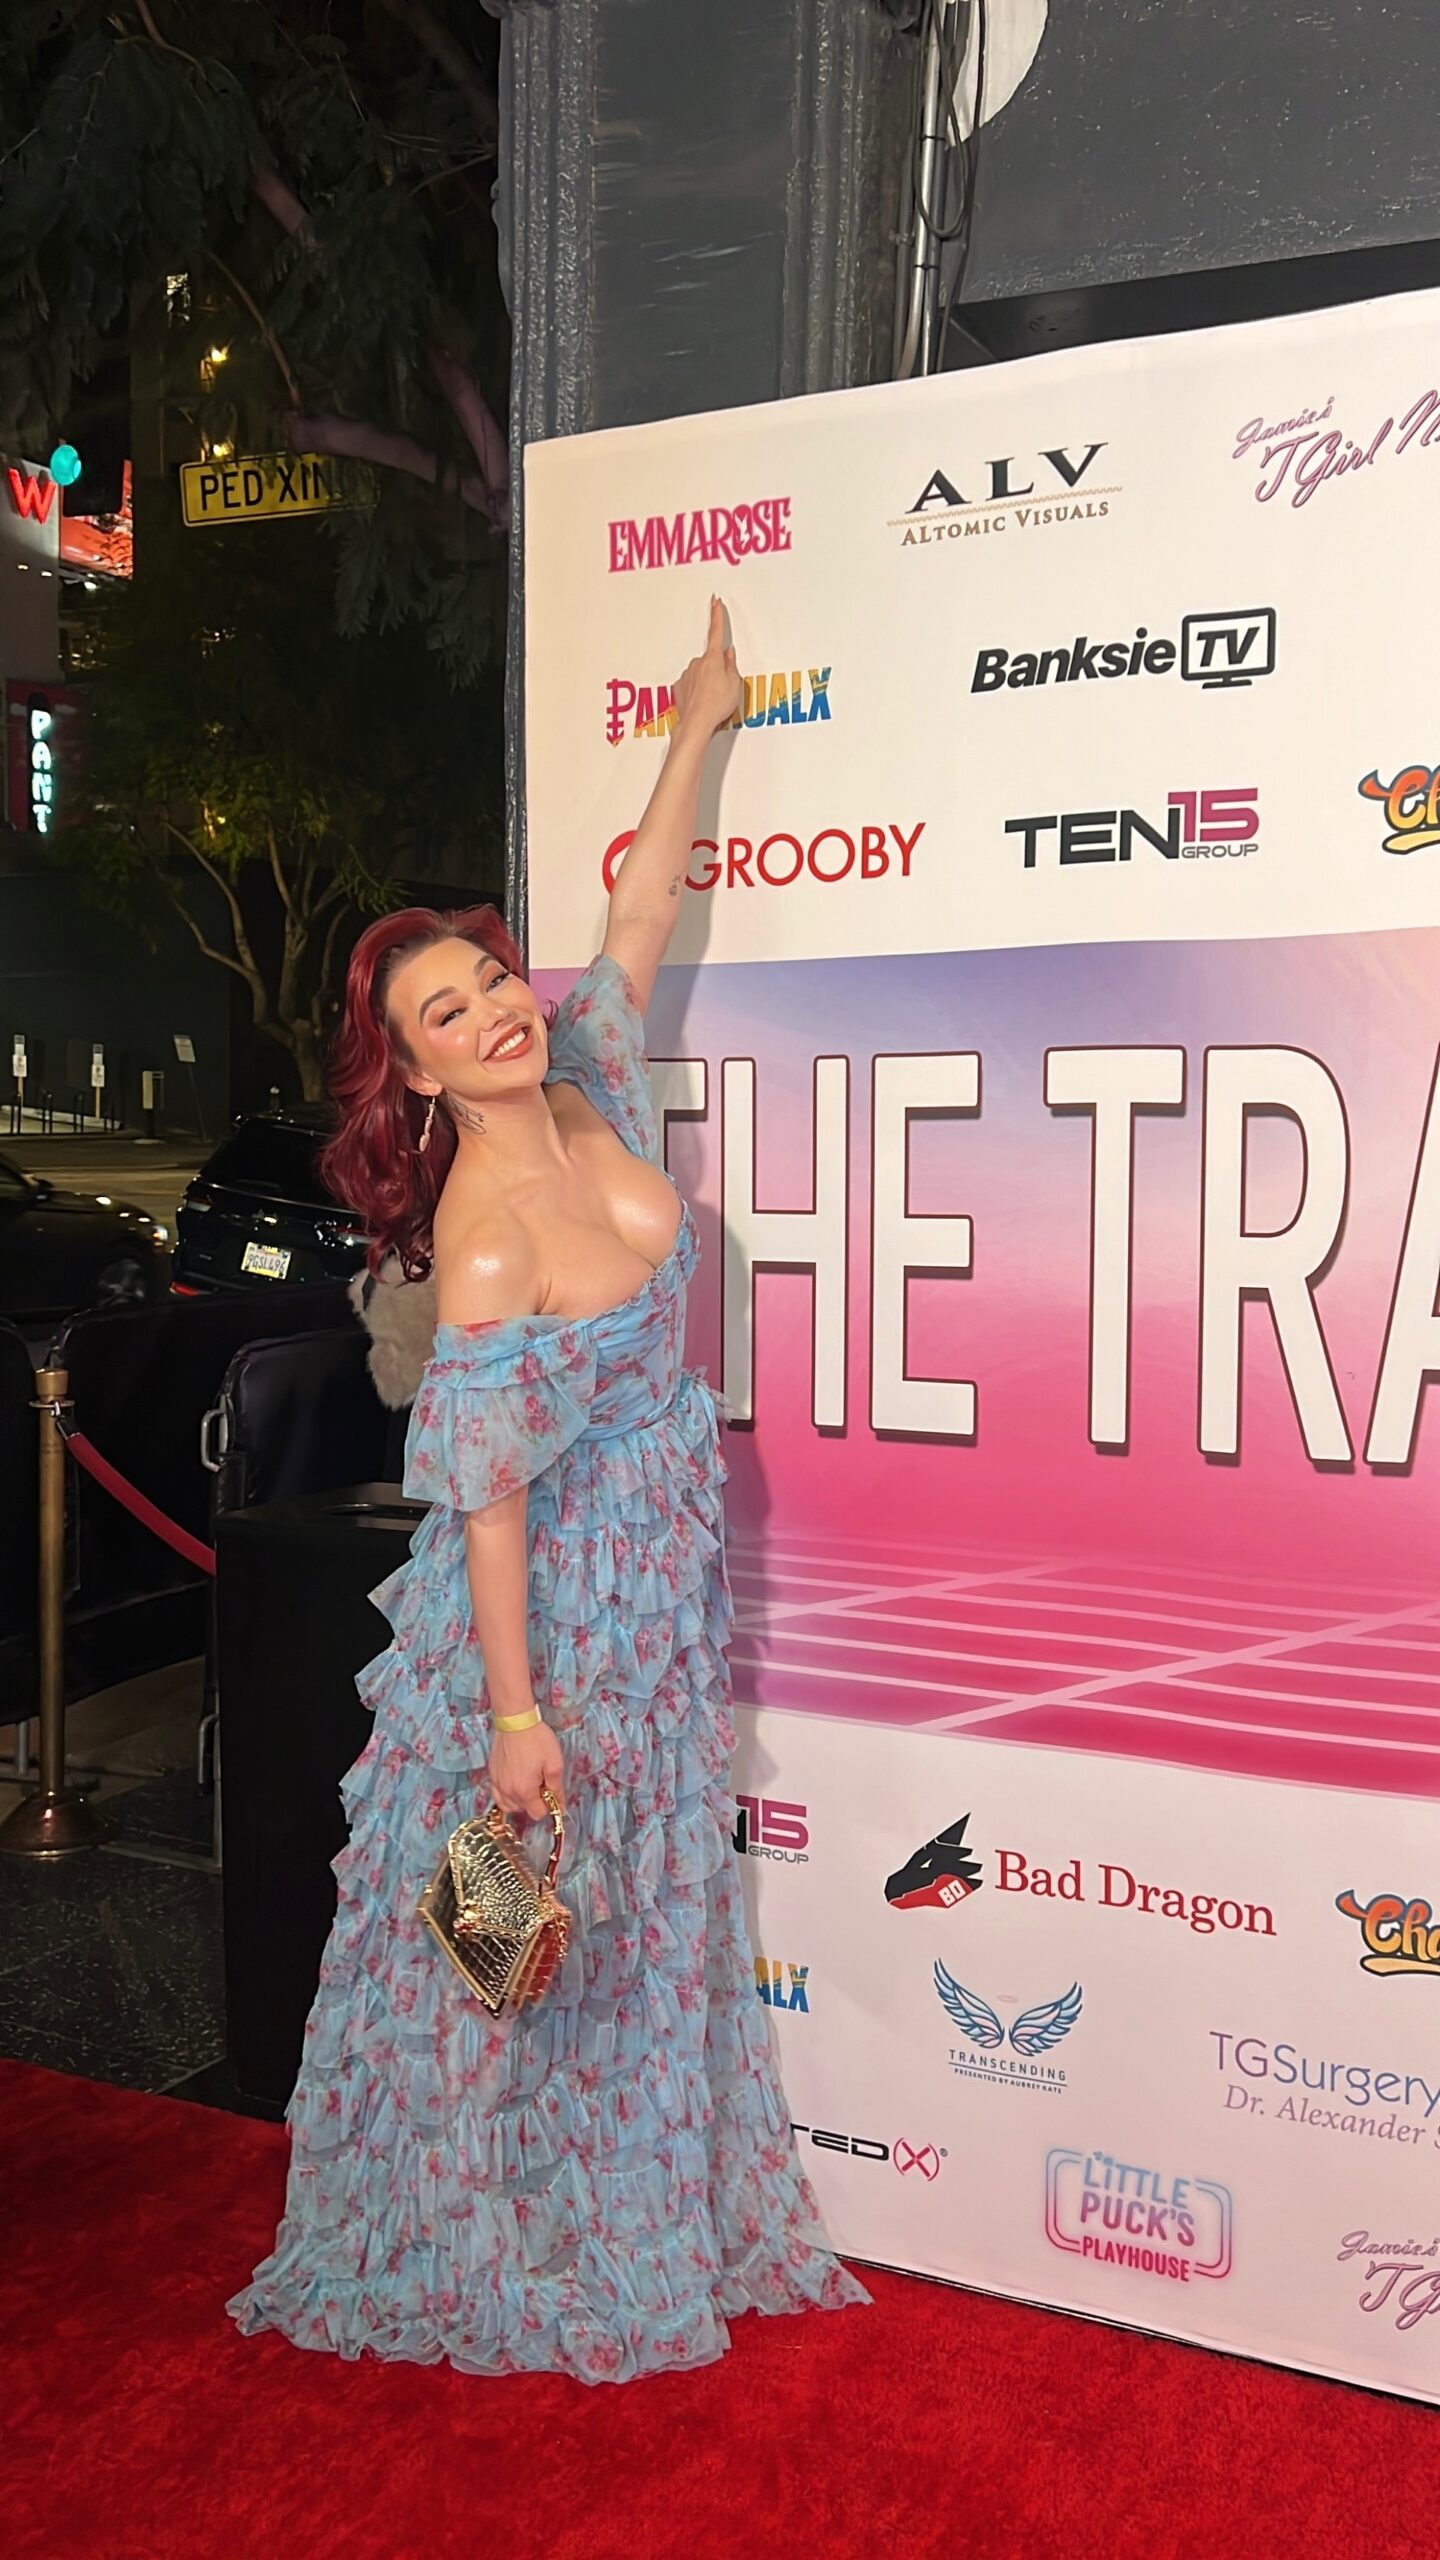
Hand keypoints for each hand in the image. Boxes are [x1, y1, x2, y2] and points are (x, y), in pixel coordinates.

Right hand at [488, 1717, 564, 1822]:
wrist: (515, 1720)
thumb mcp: (555, 1764)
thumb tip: (559, 1807)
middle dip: (535, 1801)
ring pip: (510, 1805)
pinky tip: (515, 1782)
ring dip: (521, 1800)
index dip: (549, 1805)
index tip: (552, 1790)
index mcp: (525, 1792)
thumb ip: (557, 1789)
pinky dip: (507, 1795)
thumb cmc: (537, 1740)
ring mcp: (497, 1783)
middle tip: (541, 1781)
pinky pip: (498, 1795)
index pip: (538, 1814)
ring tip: (529, 1782)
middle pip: (524, 1810)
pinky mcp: (491, 1774)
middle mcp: (508, 1792)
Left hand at [672, 595, 740, 739]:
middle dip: (718, 671)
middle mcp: (697, 664)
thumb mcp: (734, 683)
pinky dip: (698, 692)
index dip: (717, 615)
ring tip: (714, 700)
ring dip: (708, 683)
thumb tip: (728, 655)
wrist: (697, 723)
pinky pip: (692, 685)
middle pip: (711, 661)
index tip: (715, 602)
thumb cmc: (715, 705)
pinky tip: (704, 702)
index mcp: (712, 659)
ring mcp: (687, 675)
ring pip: (701, 674)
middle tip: (724, 689)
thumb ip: (731, 666)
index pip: (716, 631)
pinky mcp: (680, 687)